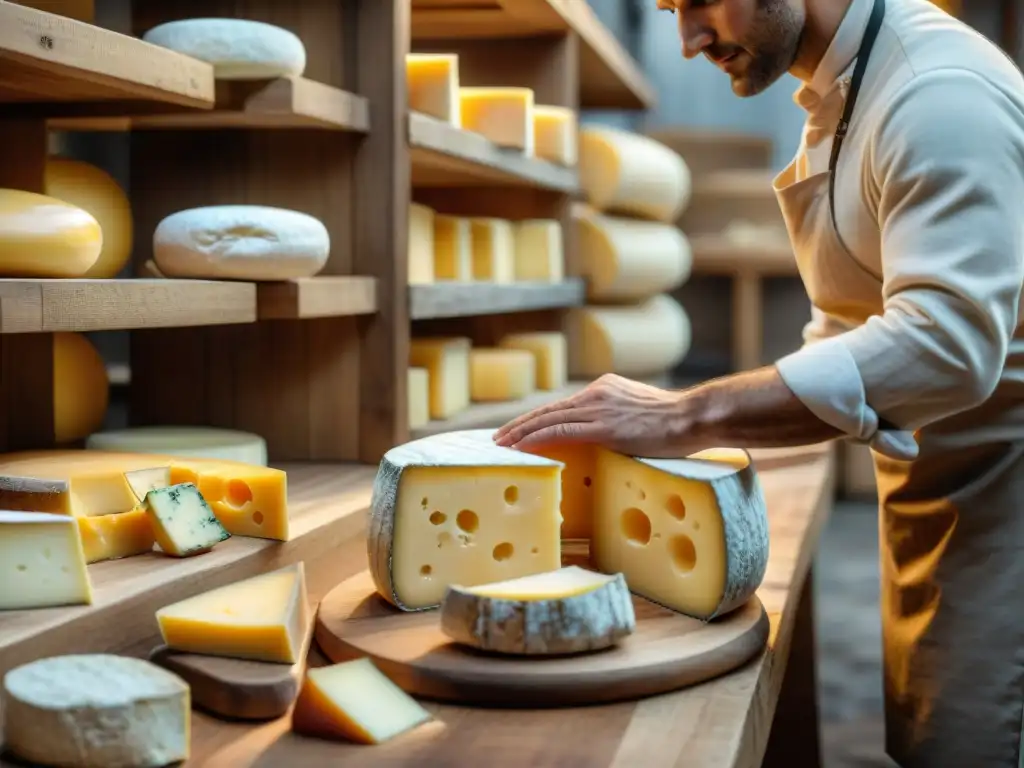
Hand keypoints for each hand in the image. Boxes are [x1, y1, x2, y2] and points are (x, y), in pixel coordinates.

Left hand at [493, 374, 699, 456]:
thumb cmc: (677, 424)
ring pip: (548, 420)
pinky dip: (536, 438)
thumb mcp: (641, 414)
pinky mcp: (602, 426)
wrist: (693, 417)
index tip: (518, 430)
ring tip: (502, 446)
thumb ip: (620, 421)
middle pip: (548, 410)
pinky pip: (560, 431)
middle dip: (520, 425)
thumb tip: (608, 440)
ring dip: (520, 433)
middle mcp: (596, 393)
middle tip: (498, 438)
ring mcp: (598, 408)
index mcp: (605, 389)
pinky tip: (522, 447)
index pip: (562, 406)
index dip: (537, 419)